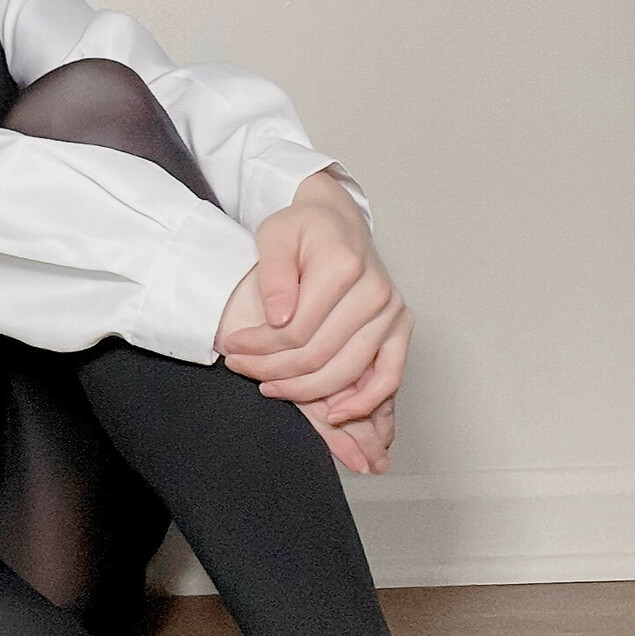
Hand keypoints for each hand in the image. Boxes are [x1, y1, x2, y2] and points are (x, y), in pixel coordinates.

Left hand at [213, 169, 412, 471]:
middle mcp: (375, 291)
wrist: (338, 222)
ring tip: (271, 387)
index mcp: (343, 266)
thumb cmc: (305, 229)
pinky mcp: (400, 328)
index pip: (295, 329)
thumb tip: (278, 316)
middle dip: (273, 370)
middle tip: (242, 368)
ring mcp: (392, 312)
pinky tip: (333, 414)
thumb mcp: (274, 236)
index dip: (259, 347)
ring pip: (346, 373)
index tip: (234, 348)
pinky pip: (389, 377)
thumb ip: (273, 274)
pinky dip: (363, 402)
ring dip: (304, 391)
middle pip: (318, 355)